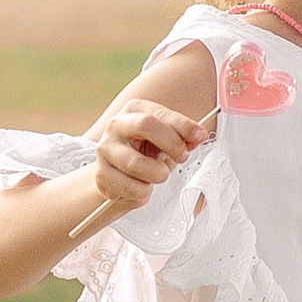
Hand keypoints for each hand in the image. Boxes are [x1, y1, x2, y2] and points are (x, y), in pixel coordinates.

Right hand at [88, 101, 211, 217]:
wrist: (117, 179)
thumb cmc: (145, 155)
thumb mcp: (165, 142)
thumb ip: (182, 137)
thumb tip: (198, 135)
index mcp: (134, 110)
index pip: (161, 114)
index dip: (184, 125)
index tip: (200, 136)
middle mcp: (116, 125)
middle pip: (146, 125)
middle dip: (171, 143)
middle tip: (181, 157)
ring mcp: (105, 149)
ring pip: (138, 163)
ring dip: (158, 174)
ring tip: (158, 175)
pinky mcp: (101, 174)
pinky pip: (132, 187)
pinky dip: (144, 191)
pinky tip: (140, 186)